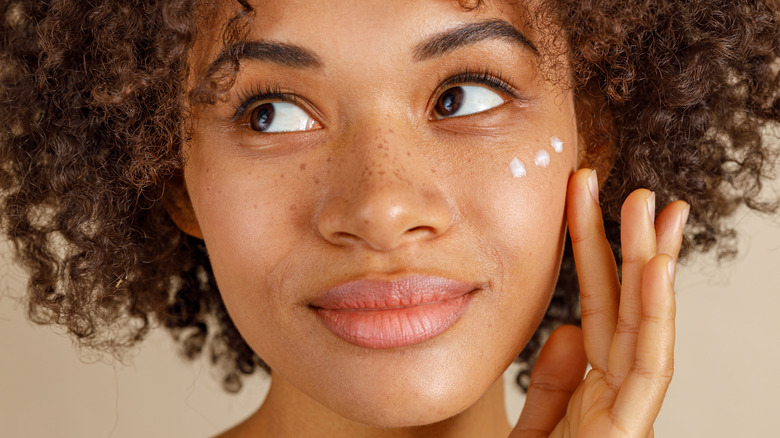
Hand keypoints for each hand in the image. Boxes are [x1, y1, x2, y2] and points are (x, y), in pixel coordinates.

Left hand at [510, 168, 688, 437]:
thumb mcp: (532, 431)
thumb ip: (552, 386)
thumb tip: (569, 330)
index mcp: (592, 392)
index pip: (598, 310)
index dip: (594, 254)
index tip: (587, 202)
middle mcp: (616, 398)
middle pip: (626, 311)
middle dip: (631, 248)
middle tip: (635, 190)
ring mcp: (626, 417)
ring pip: (647, 330)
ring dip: (653, 268)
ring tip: (657, 211)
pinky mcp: (626, 436)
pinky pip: (646, 371)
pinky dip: (654, 318)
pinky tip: (655, 270)